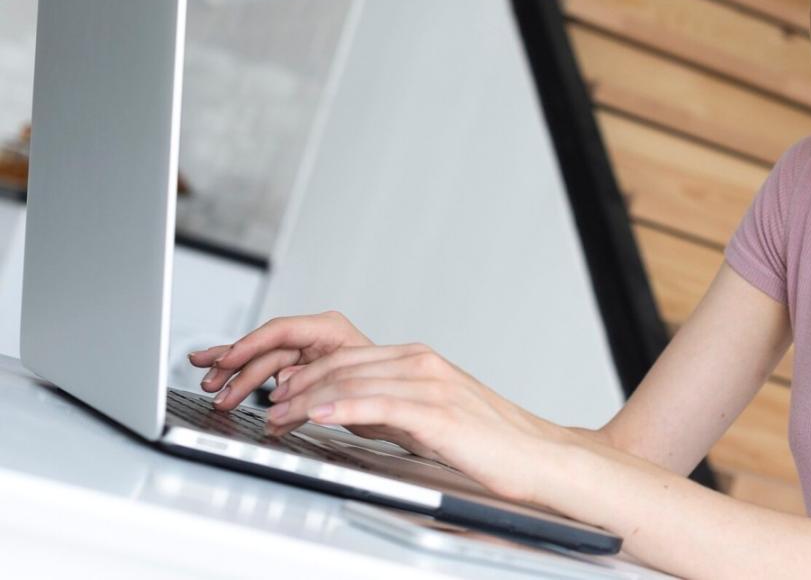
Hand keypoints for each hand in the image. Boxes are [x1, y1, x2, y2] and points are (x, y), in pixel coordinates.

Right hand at [188, 310, 372, 411]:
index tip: (227, 359)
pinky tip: (229, 393)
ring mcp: (308, 355)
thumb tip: (283, 386)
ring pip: (264, 365)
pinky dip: (253, 390)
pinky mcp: (304, 374)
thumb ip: (316, 380)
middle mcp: (316, 338)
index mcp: (330, 330)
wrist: (399, 404)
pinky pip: (272, 380)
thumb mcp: (353, 379)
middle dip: (236, 367)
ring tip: (215, 392)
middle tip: (212, 384)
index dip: (250, 344)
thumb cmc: (385, 384)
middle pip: (267, 349)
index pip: (280, 331)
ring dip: (238, 380)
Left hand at [263, 342, 569, 503]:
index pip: (350, 357)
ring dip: (309, 399)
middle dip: (299, 385)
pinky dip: (345, 405)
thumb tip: (346, 411)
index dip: (308, 374)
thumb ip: (389, 408)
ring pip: (356, 380)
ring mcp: (433, 385)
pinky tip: (320, 413)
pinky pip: (382, 404)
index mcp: (422, 361)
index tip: (281, 393)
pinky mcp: (439, 413)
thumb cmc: (490, 443)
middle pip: (345, 364)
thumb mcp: (429, 417)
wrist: (537, 457)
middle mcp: (424, 364)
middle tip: (270, 408)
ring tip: (281, 416)